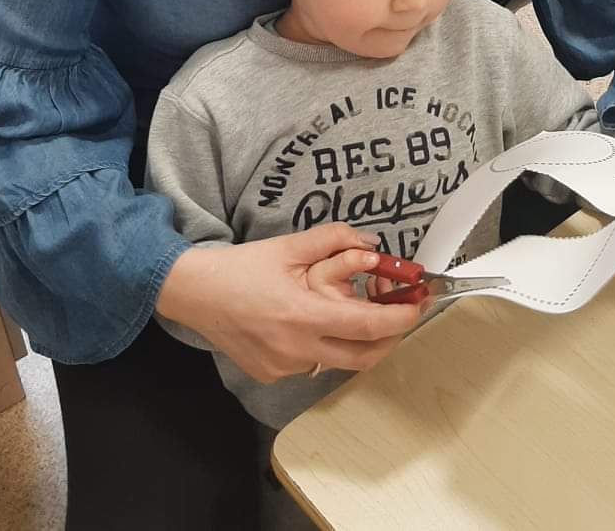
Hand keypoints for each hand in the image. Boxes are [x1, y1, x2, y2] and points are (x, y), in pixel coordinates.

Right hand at [155, 223, 420, 382]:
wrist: (196, 293)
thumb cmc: (243, 266)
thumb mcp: (290, 246)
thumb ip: (335, 241)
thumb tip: (373, 244)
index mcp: (304, 315)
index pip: (368, 326)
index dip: (400, 318)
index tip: (419, 304)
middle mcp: (297, 349)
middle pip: (364, 357)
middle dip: (390, 338)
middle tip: (400, 314)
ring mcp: (284, 367)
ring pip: (336, 359)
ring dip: (353, 339)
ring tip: (351, 310)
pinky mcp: (272, 374)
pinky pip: (310, 363)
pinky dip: (322, 344)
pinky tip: (310, 323)